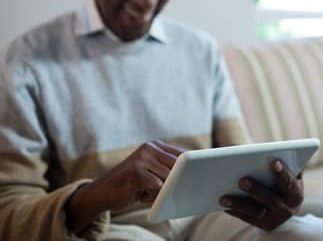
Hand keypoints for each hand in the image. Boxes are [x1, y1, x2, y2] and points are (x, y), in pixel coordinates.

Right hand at [66, 140, 183, 233]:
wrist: (102, 193)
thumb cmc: (133, 186)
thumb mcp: (153, 174)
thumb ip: (169, 171)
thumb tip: (192, 175)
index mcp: (155, 146)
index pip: (182, 154)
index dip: (191, 166)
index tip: (201, 174)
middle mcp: (149, 148)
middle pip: (177, 166)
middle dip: (176, 181)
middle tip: (166, 189)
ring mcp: (142, 157)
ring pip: (168, 177)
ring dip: (161, 190)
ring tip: (144, 190)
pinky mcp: (137, 170)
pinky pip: (157, 186)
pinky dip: (151, 195)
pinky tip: (139, 193)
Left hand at [219, 159, 303, 230]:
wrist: (285, 205)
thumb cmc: (282, 180)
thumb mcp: (288, 172)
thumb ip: (281, 163)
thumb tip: (263, 152)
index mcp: (295, 194)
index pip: (290, 183)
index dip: (283, 173)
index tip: (274, 162)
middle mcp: (287, 209)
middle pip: (270, 199)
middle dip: (256, 189)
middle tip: (241, 180)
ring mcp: (273, 218)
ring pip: (254, 211)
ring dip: (238, 204)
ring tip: (223, 198)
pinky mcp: (260, 224)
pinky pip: (244, 217)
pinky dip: (232, 210)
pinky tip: (220, 203)